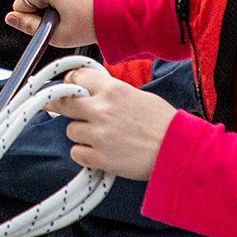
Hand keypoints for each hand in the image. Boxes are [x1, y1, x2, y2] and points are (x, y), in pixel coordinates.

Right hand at [6, 0, 97, 47]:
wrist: (116, 11)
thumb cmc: (90, 22)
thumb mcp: (56, 33)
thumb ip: (28, 26)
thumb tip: (10, 19)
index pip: (20, 5)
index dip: (33, 20)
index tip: (53, 23)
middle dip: (42, 10)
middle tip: (64, 18)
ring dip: (51, 4)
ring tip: (71, 11)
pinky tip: (73, 3)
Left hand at [46, 66, 175, 179]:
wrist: (178, 150)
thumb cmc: (163, 123)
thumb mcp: (137, 96)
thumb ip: (111, 92)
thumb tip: (91, 92)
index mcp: (112, 89)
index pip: (76, 78)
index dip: (70, 83)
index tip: (67, 88)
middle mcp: (101, 109)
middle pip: (63, 103)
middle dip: (59, 106)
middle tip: (57, 108)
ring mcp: (99, 134)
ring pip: (70, 130)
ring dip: (81, 134)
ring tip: (100, 137)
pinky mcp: (99, 158)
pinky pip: (76, 153)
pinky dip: (85, 154)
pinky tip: (100, 152)